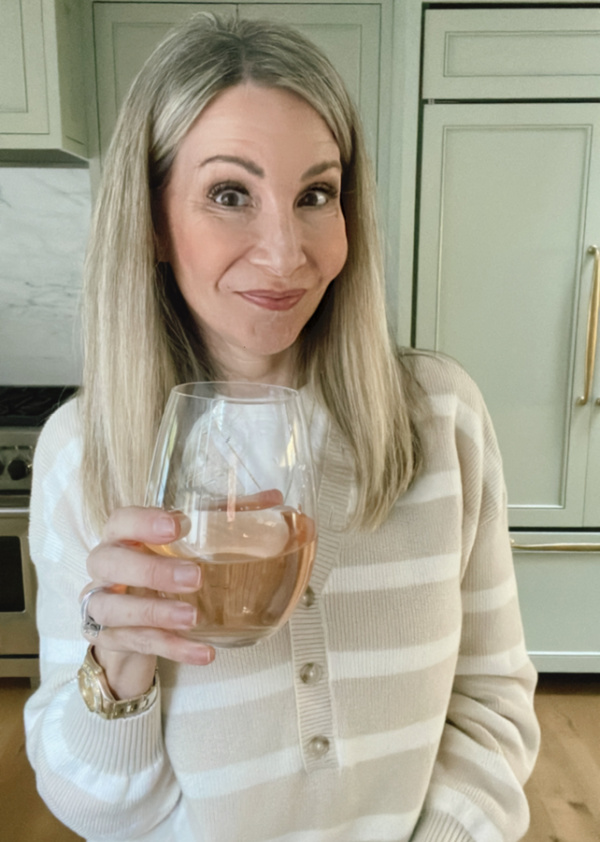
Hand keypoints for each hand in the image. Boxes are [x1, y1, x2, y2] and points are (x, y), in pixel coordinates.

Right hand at [81, 506, 214, 699]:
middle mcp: (106, 568)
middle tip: (193, 577)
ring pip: (112, 608)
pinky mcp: (110, 639)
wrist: (129, 623)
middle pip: (109, 562)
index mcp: (122, 536)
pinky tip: (203, 652)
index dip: (142, 521)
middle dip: (151, 569)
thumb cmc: (160, 568)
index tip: (177, 526)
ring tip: (194, 617)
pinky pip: (136, 644)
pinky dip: (171, 648)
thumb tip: (275, 499)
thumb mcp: (191, 542)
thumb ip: (226, 518)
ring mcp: (102, 605)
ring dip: (155, 612)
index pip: (120, 520)